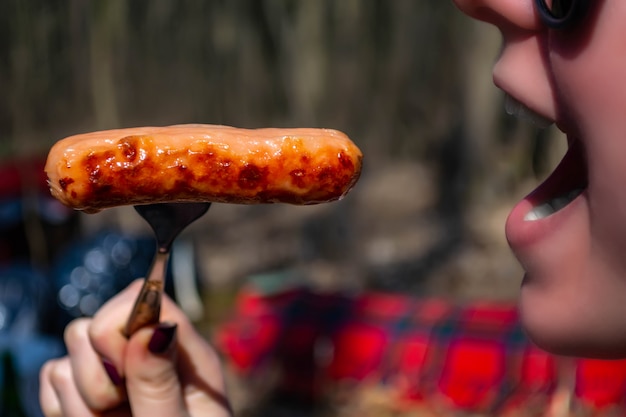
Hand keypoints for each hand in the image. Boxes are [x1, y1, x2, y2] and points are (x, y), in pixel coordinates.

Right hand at [39, 280, 230, 416]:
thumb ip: (161, 383)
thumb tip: (151, 327)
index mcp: (183, 353)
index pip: (143, 298)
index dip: (122, 330)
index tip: (128, 373)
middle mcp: (147, 351)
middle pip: (96, 323)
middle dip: (98, 375)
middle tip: (121, 410)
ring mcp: (114, 369)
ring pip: (68, 352)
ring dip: (82, 398)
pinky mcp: (84, 389)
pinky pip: (52, 376)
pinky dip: (64, 407)